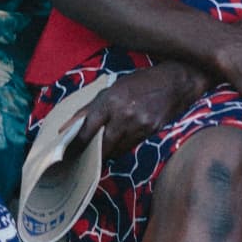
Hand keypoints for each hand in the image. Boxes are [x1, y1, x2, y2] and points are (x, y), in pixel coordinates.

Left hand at [80, 62, 212, 160]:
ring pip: (116, 149)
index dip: (77, 143)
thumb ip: (89, 108)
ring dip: (107, 153)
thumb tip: (66, 127)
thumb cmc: (141, 82)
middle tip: (82, 159)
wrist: (176, 82)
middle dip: (91, 154)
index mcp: (112, 101)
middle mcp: (125, 114)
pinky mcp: (150, 131)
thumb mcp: (112, 88)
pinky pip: (130, 146)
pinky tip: (117, 144)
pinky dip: (121, 147)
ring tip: (99, 154)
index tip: (69, 151)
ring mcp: (139, 124)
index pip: (88, 129)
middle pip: (101, 145)